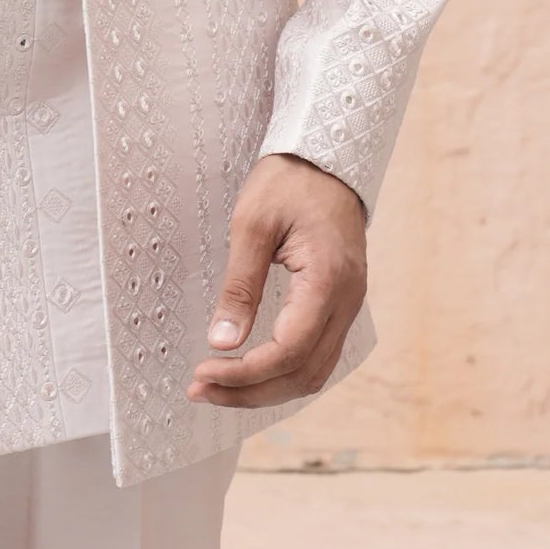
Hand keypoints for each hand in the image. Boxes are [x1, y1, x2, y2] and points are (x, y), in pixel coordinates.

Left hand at [186, 153, 366, 409]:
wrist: (326, 157)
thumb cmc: (289, 181)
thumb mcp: (252, 224)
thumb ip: (239, 286)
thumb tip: (221, 342)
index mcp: (328, 281)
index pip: (289, 351)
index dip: (245, 373)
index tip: (202, 373)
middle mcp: (347, 302)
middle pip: (303, 374)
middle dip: (250, 391)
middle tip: (201, 389)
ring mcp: (349, 306)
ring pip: (313, 373)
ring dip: (266, 388)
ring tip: (219, 388)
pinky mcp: (340, 304)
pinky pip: (317, 356)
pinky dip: (283, 373)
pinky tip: (252, 373)